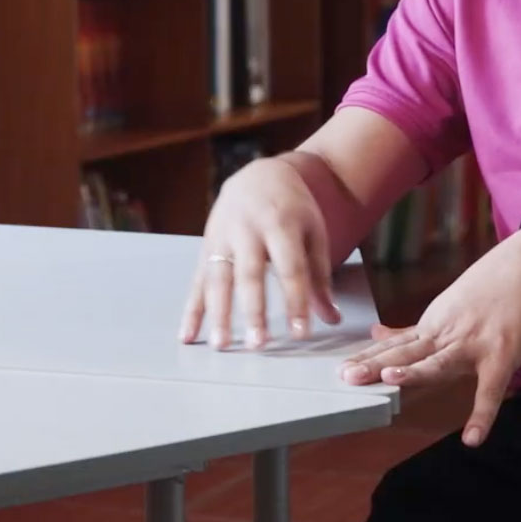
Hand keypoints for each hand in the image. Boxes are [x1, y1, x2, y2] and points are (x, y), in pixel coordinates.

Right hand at [179, 156, 341, 349]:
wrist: (260, 175)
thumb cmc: (293, 209)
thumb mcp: (313, 232)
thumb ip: (320, 276)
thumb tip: (332, 319)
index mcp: (282, 224)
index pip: (290, 268)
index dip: (296, 301)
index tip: (301, 333)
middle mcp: (248, 230)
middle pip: (250, 274)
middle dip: (253, 311)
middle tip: (258, 344)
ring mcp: (222, 237)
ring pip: (218, 278)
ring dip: (218, 314)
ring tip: (221, 345)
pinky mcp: (205, 247)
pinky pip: (196, 281)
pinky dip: (191, 309)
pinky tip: (188, 335)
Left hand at [339, 228, 520, 445]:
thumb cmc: (494, 284)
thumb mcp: (450, 304)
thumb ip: (416, 328)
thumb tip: (378, 334)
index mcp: (436, 323)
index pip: (397, 345)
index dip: (370, 358)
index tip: (342, 370)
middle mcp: (449, 333)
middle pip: (409, 353)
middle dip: (378, 365)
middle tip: (347, 377)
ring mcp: (475, 344)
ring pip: (440, 361)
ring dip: (415, 371)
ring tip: (390, 382)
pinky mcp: (502, 355)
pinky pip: (490, 390)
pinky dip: (482, 414)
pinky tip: (473, 438)